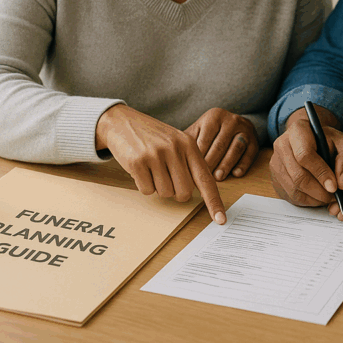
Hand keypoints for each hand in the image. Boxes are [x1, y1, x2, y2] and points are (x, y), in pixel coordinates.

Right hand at [96, 104, 225, 223]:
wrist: (122, 121)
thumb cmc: (152, 136)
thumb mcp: (176, 142)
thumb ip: (190, 163)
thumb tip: (200, 190)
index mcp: (189, 145)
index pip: (206, 179)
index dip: (214, 202)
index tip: (220, 220)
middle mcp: (175, 149)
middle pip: (184, 193)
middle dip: (176, 192)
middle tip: (165, 177)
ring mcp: (156, 155)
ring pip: (165, 193)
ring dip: (158, 187)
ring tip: (152, 169)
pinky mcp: (138, 162)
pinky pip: (147, 190)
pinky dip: (144, 185)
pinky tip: (141, 169)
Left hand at [185, 107, 258, 180]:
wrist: (234, 123)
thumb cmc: (211, 131)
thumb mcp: (199, 130)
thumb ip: (188, 141)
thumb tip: (173, 158)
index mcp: (215, 116)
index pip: (205, 138)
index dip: (198, 155)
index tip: (191, 170)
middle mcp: (231, 120)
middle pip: (220, 144)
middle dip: (211, 162)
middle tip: (203, 177)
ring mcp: (245, 129)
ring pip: (236, 148)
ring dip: (227, 164)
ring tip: (218, 177)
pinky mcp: (255, 140)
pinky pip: (250, 153)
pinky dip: (243, 164)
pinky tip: (236, 174)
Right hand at [270, 106, 342, 206]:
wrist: (314, 142)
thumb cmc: (329, 143)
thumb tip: (342, 182)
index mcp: (298, 130)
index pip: (305, 155)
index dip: (320, 172)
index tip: (334, 186)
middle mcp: (282, 144)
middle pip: (298, 175)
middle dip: (319, 190)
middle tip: (334, 195)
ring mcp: (275, 162)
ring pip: (294, 188)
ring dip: (314, 197)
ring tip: (328, 195)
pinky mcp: (275, 178)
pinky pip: (290, 195)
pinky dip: (307, 200)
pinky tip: (318, 195)